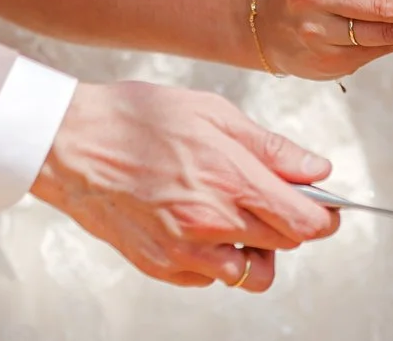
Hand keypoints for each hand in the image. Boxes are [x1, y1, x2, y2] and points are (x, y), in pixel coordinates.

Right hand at [30, 80, 338, 290]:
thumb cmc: (135, 118)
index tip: (324, 206)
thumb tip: (315, 169)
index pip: (304, 224)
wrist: (69, 144)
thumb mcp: (212, 113)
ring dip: (253, 250)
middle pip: (283, 249)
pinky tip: (196, 222)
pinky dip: (214, 257)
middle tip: (268, 196)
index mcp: (229, 181)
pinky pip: (208, 278)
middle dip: (287, 226)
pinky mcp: (159, 267)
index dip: (323, 216)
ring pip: (248, 274)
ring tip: (233, 215)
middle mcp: (210, 225)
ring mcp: (183, 252)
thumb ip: (269, 147)